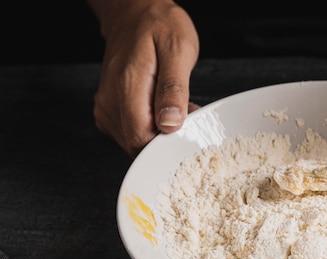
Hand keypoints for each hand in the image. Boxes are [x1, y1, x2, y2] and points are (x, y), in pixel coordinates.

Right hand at [87, 0, 199, 156]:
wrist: (135, 13)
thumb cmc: (159, 26)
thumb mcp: (178, 50)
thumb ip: (174, 89)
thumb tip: (170, 124)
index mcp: (126, 89)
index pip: (141, 140)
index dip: (167, 142)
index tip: (186, 127)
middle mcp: (110, 102)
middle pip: (137, 145)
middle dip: (166, 138)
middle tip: (185, 113)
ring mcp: (106, 108)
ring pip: (134, 142)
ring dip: (159, 133)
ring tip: (174, 107)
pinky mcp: (108, 110)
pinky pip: (130, 133)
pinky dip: (150, 128)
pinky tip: (162, 110)